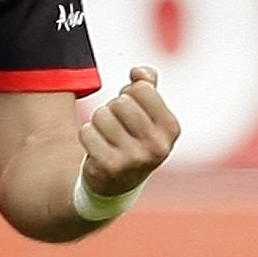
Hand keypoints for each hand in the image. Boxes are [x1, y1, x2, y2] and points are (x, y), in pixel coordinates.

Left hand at [79, 66, 178, 196]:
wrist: (117, 183)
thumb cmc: (133, 137)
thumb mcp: (148, 112)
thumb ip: (147, 85)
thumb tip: (139, 73)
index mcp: (171, 128)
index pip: (142, 88)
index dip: (130, 94)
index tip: (132, 110)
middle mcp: (158, 146)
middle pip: (120, 102)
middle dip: (113, 109)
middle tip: (117, 127)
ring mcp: (134, 159)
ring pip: (101, 115)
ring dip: (98, 122)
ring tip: (107, 137)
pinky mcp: (109, 167)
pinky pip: (86, 132)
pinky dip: (87, 135)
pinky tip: (97, 148)